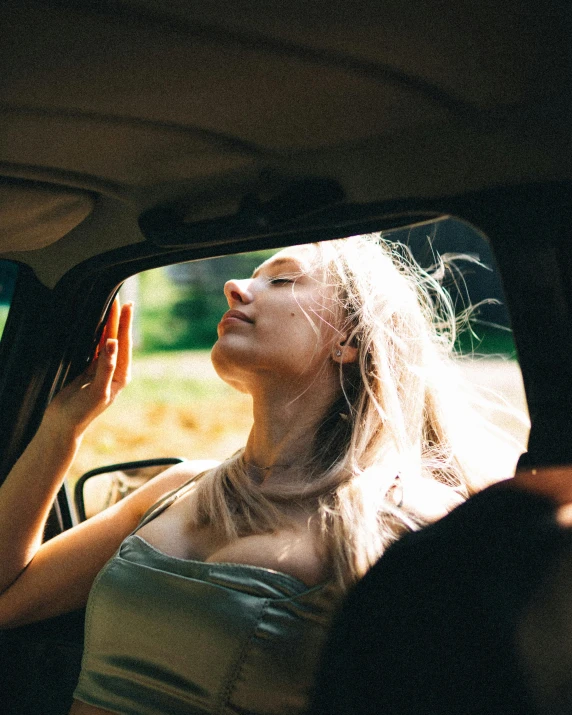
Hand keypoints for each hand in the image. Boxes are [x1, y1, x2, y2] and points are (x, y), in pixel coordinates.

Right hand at [44, 300, 132, 436]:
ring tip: (111, 306)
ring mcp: (103, 370)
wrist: (64, 425)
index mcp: (121, 375)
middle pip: (118, 340)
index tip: (126, 306)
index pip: (124, 344)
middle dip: (119, 320)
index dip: (125, 324)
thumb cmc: (83, 411)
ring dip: (109, 325)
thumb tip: (113, 342)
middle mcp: (115, 371)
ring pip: (107, 342)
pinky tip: (98, 324)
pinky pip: (96, 348)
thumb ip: (105, 366)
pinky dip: (97, 335)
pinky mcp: (90, 371)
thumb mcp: (97, 390)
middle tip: (120, 299)